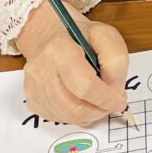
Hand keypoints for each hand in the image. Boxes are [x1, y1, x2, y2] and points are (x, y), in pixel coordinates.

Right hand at [15, 0, 128, 125]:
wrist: (48, 34)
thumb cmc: (79, 35)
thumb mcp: (106, 36)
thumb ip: (116, 61)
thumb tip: (115, 91)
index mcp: (60, 49)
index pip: (84, 86)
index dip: (106, 98)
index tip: (119, 100)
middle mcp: (41, 70)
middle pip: (74, 107)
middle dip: (99, 110)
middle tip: (112, 104)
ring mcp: (34, 87)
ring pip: (67, 117)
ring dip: (89, 115)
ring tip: (99, 102)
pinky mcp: (32, 99)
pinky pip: (58, 118)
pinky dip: (76, 116)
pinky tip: (82, 101)